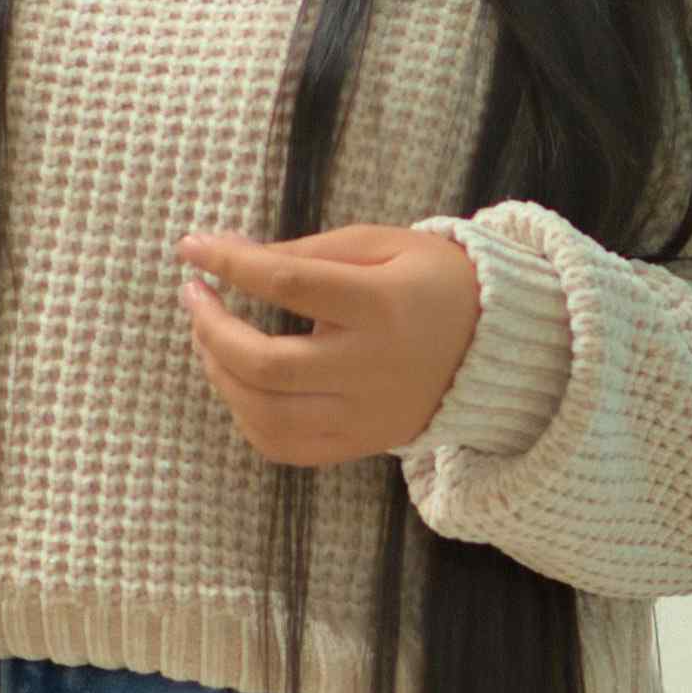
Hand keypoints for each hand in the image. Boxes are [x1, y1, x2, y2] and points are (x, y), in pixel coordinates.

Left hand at [176, 226, 480, 468]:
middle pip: (266, 363)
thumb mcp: (383, 244)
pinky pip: (285, 447)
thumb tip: (231, 253)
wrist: (499, 348)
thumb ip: (309, 251)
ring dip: (220, 375)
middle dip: (211, 329)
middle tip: (195, 297)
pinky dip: (246, 416)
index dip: (229, 264)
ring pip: (266, 414)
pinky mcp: (362, 444)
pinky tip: (237, 383)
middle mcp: (371, 368)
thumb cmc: (435, 282)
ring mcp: (365, 416)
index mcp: (381, 306)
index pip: (287, 284)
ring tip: (210, 338)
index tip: (192, 248)